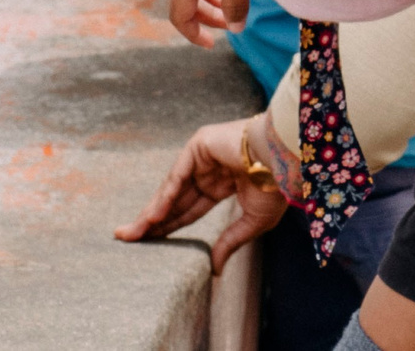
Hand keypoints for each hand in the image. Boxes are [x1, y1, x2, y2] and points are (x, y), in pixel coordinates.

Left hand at [113, 118, 286, 272]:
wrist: (286, 159)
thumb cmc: (277, 186)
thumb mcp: (253, 221)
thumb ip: (229, 242)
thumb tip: (213, 270)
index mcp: (225, 182)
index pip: (190, 207)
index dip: (170, 226)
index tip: (149, 243)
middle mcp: (211, 167)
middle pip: (175, 199)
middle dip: (151, 220)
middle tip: (127, 239)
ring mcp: (204, 154)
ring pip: (171, 188)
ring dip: (150, 212)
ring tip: (131, 234)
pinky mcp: (200, 144)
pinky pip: (177, 175)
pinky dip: (164, 197)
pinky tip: (151, 218)